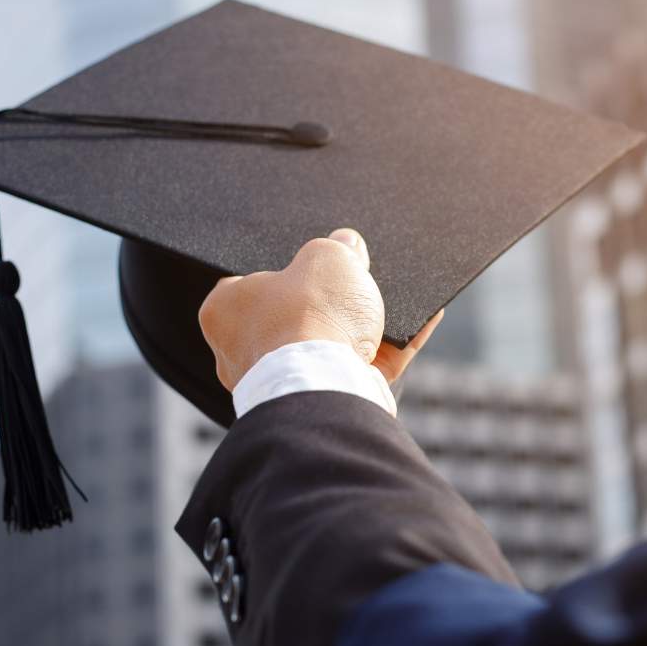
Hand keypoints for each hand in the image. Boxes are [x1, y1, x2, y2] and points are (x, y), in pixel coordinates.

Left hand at [198, 227, 442, 390]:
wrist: (327, 384)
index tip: (317, 261)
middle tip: (357, 278)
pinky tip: (422, 321)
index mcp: (224, 312)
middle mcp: (245, 353)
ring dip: (363, 325)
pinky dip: (393, 347)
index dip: (288, 269)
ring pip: (332, 344)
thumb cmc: (308, 319)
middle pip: (296, 315)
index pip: (251, 283)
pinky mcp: (328, 400)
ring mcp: (287, 381)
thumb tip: (348, 246)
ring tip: (394, 300)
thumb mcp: (326, 257)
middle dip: (330, 300)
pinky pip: (366, 367)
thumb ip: (337, 247)